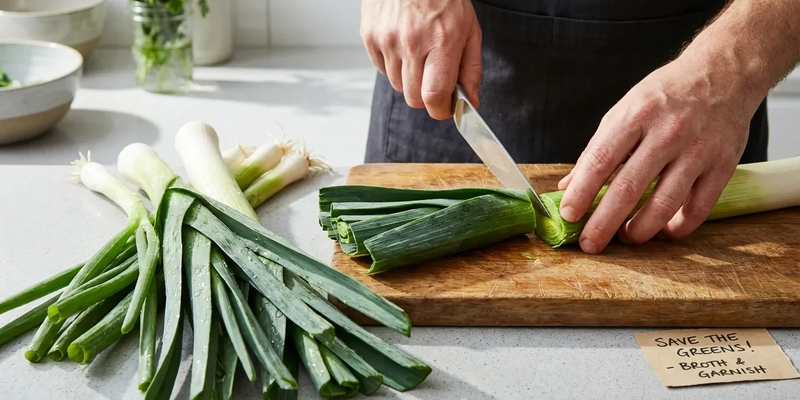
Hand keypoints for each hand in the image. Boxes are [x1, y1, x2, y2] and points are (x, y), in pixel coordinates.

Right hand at [359, 0, 481, 119]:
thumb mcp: (469, 29)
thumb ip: (471, 68)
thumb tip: (470, 101)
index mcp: (442, 41)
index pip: (434, 96)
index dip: (440, 109)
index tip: (445, 107)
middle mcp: (412, 42)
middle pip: (414, 98)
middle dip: (426, 97)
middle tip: (435, 78)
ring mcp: (387, 39)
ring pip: (398, 85)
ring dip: (410, 79)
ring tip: (419, 53)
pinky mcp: (369, 36)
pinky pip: (382, 69)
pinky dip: (393, 65)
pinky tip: (403, 44)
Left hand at [556, 56, 758, 253]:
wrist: (723, 74)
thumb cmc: (665, 95)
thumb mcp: (624, 111)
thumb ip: (597, 150)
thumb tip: (568, 187)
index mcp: (635, 116)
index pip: (600, 161)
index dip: (582, 192)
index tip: (569, 215)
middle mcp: (667, 133)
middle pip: (629, 188)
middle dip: (604, 222)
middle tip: (590, 244)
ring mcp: (698, 150)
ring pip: (665, 203)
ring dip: (641, 229)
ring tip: (626, 238)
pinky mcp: (723, 165)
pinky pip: (699, 208)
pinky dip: (679, 227)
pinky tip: (663, 232)